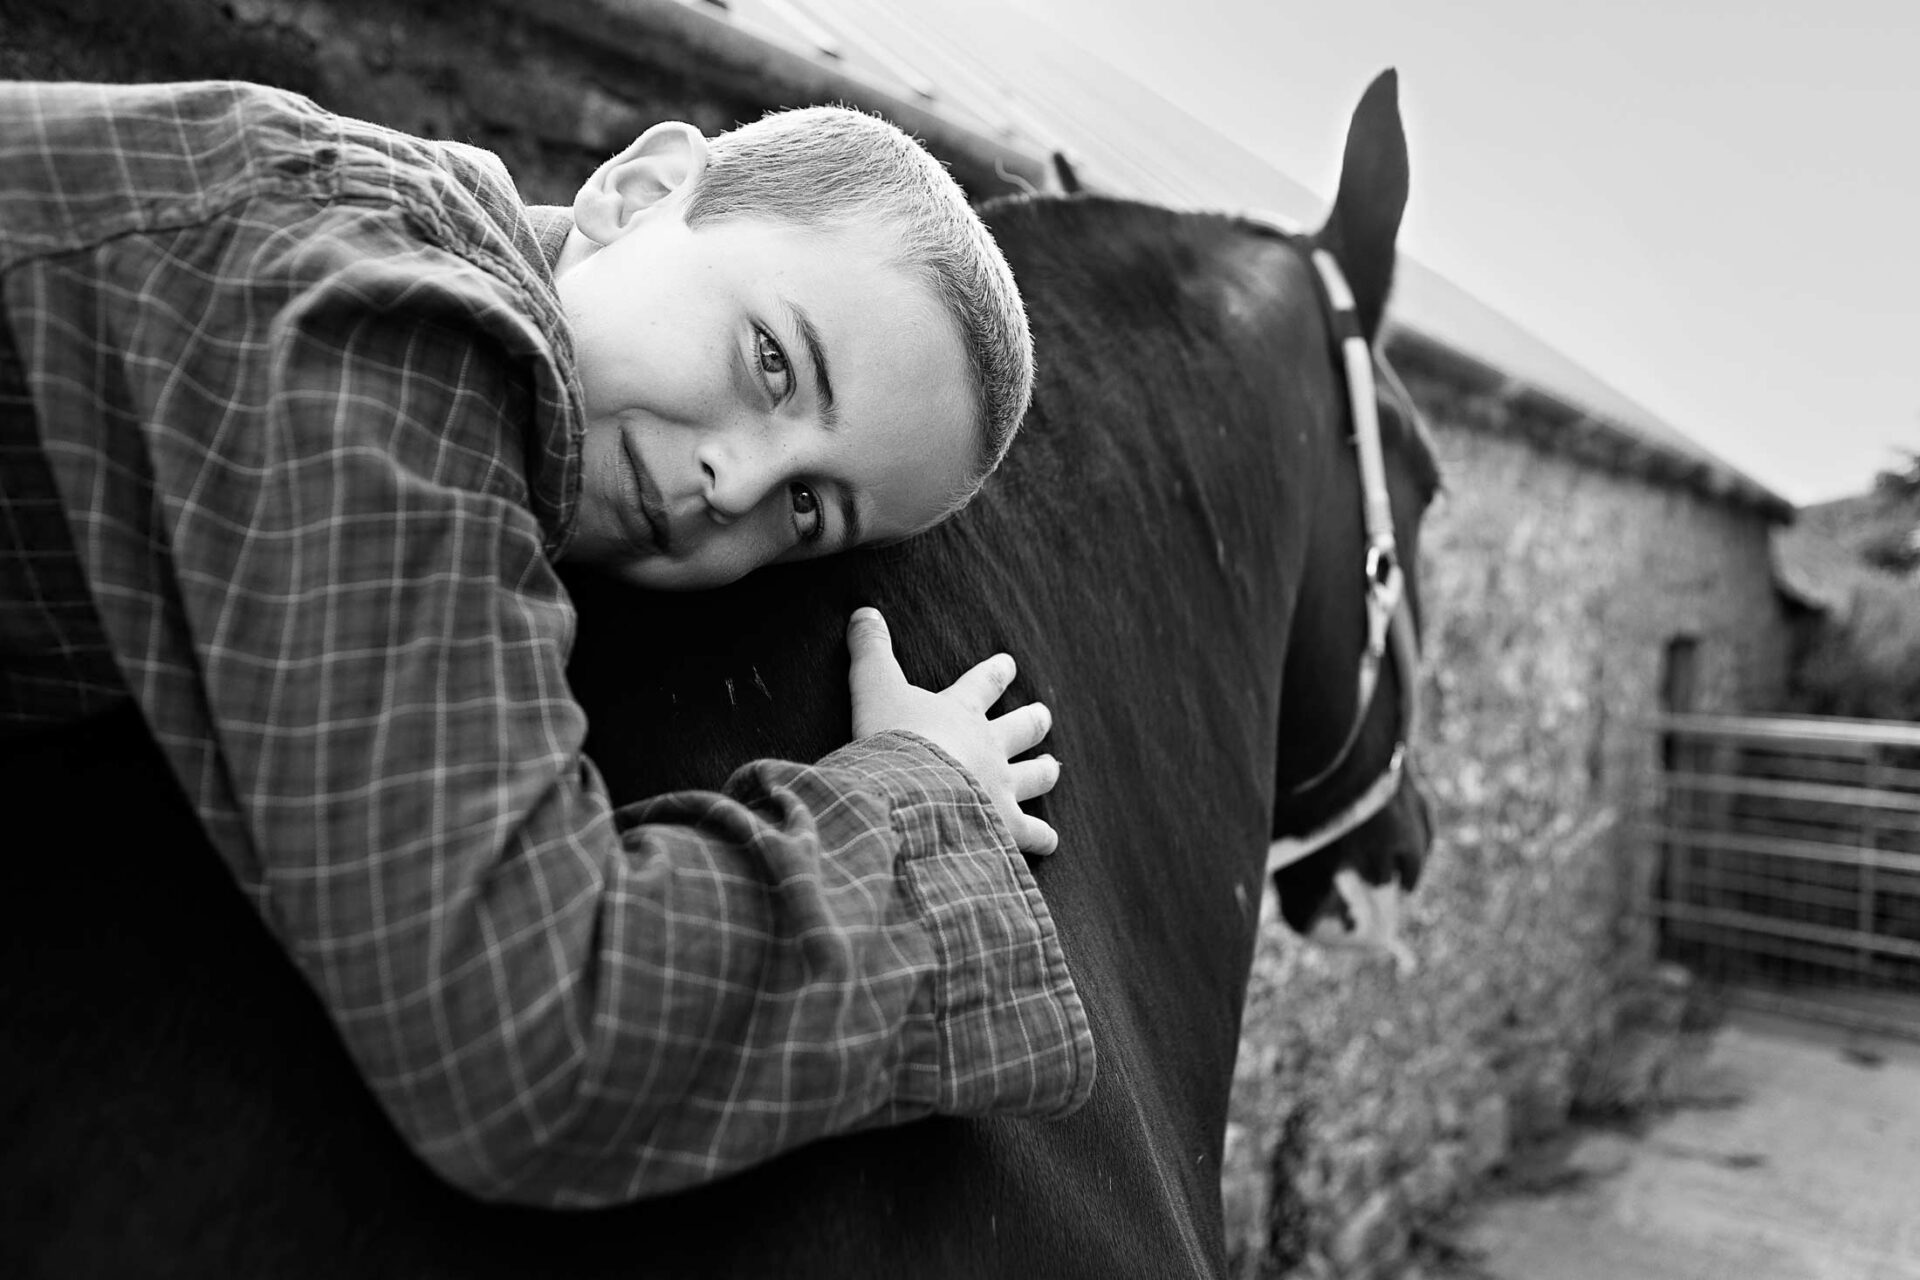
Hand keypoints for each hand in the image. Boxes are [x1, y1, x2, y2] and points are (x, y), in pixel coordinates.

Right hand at [846, 608, 1060, 854]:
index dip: (996, 673)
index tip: (1008, 664)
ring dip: (1044, 771)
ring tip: (1052, 767)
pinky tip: (1048, 841)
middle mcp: (990, 747)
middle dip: (1033, 721)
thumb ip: (870, 651)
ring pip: (1037, 776)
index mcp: (961, 712)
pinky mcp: (1005, 826)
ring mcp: (1002, 787)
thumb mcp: (873, 687)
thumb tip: (864, 611)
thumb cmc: (891, 740)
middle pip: (1022, 728)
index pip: (983, 684)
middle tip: (1043, 716)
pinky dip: (1042, 837)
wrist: (911, 794)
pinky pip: (1033, 833)